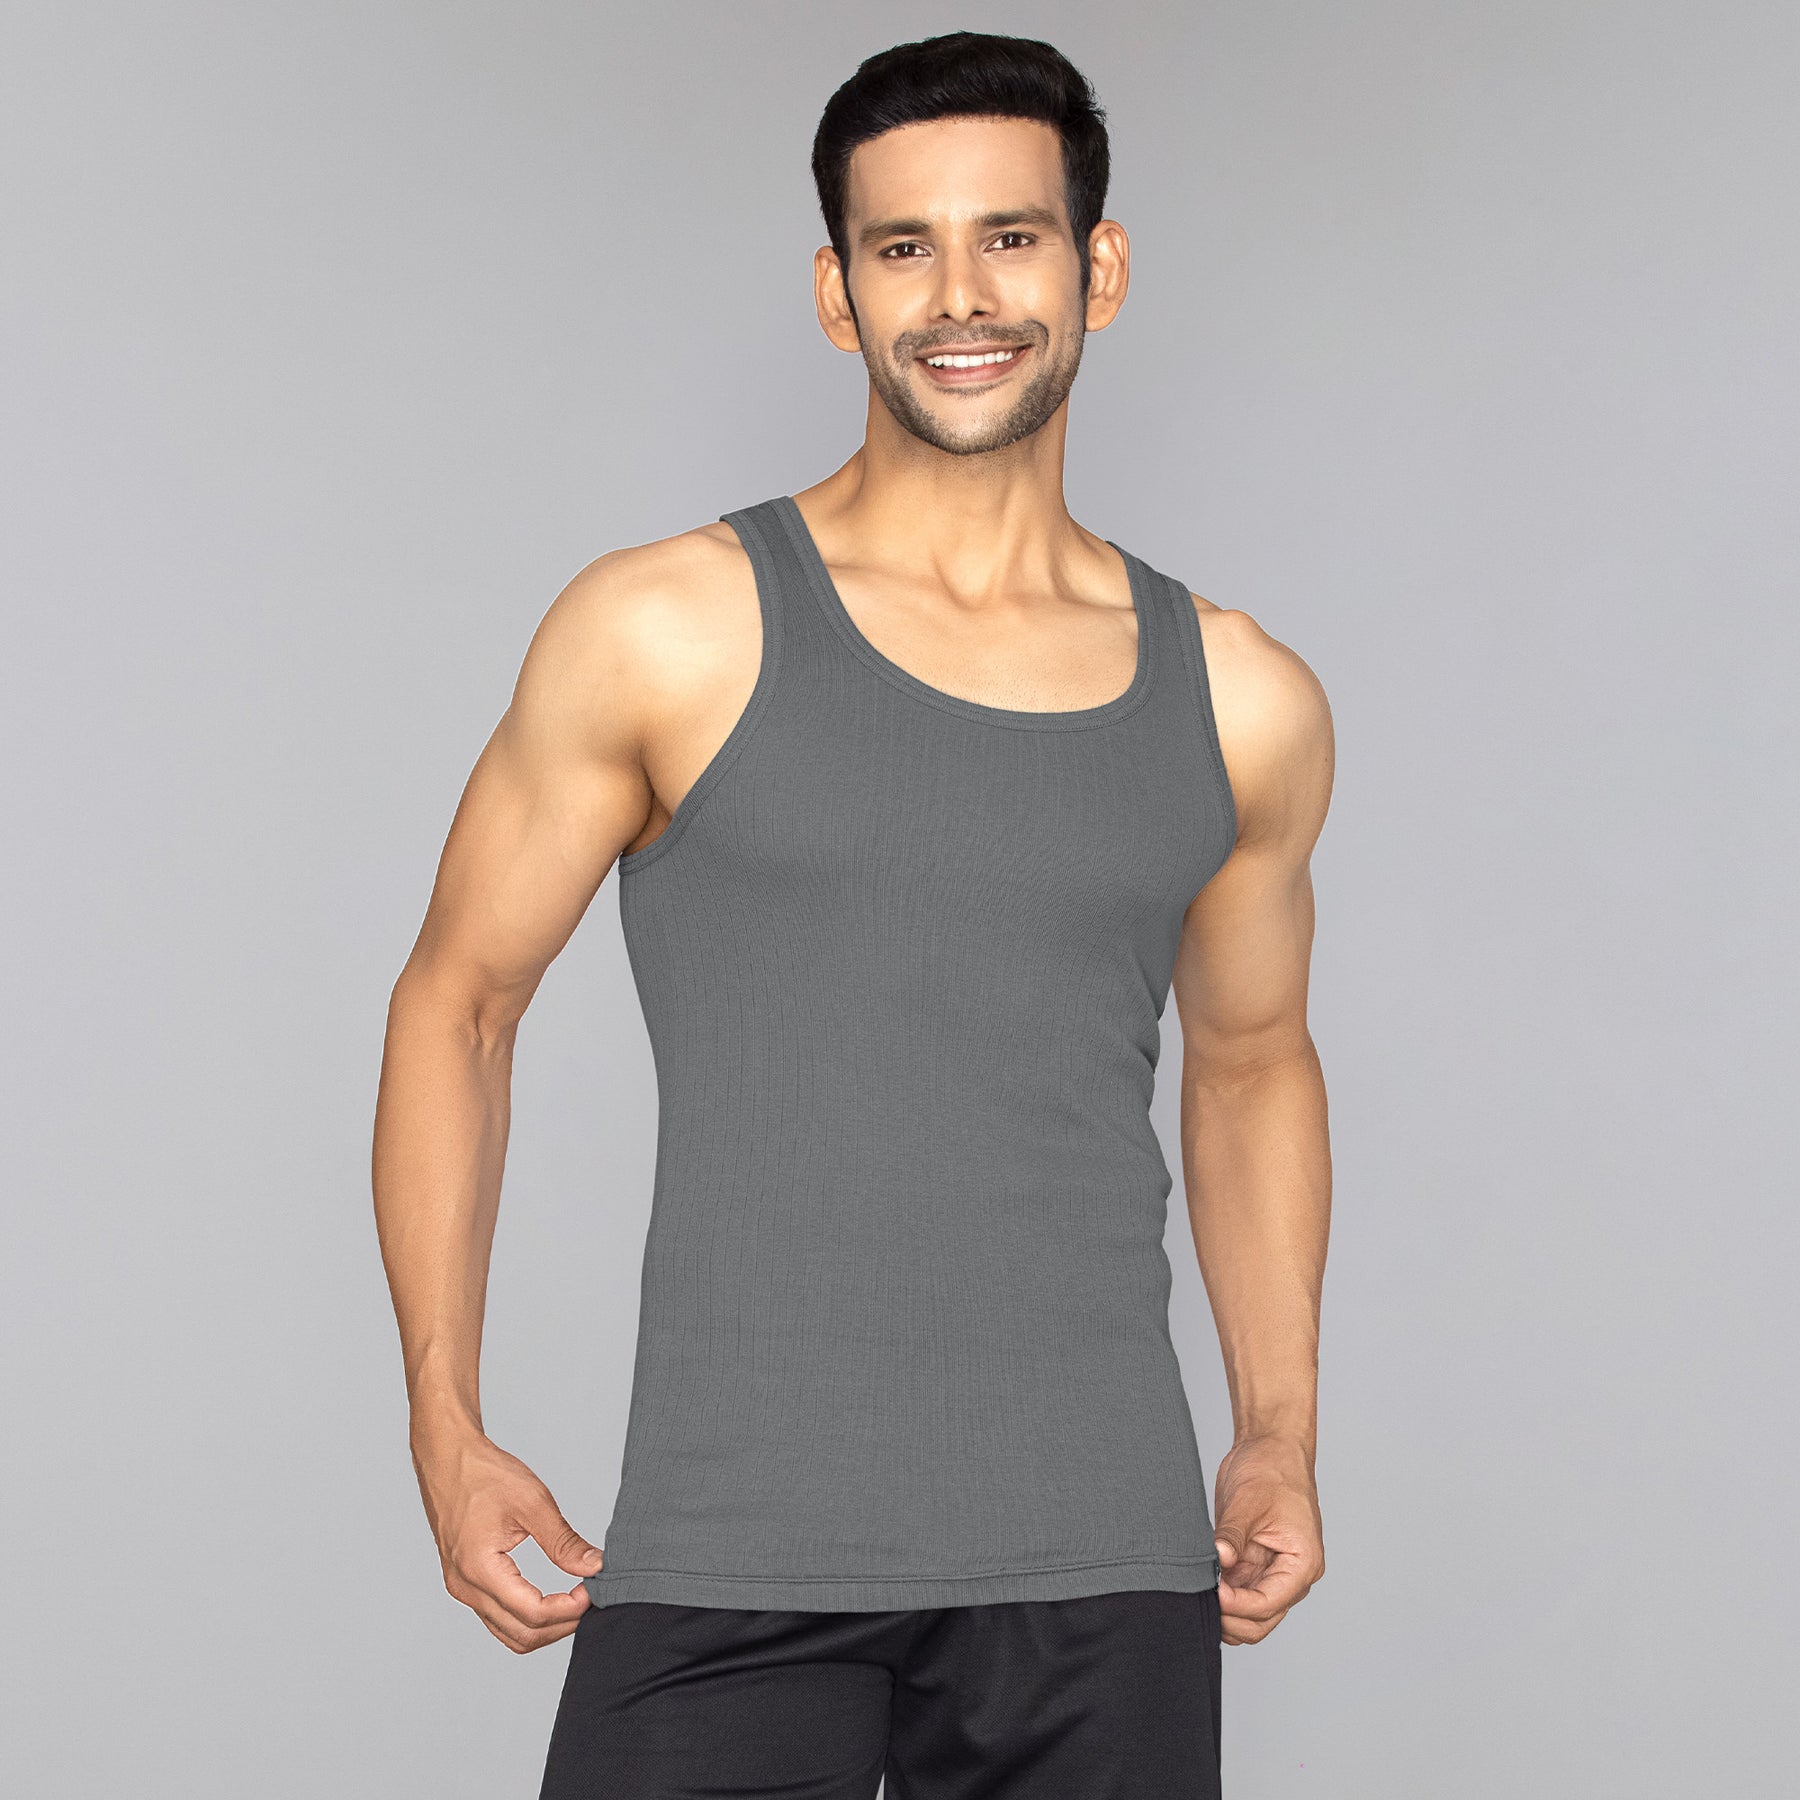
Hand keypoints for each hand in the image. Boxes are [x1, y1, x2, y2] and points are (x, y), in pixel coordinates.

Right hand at [411, 1426, 603, 1652]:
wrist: (446, 1459)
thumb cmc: (484, 1474)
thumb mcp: (532, 1502)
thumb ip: (563, 1541)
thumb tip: (595, 1567)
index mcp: (480, 1569)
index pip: (533, 1614)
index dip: (570, 1610)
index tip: (595, 1591)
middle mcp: (466, 1588)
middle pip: (522, 1634)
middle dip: (562, 1624)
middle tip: (592, 1599)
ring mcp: (462, 1588)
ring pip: (509, 1633)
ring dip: (546, 1627)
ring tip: (576, 1601)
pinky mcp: (464, 1583)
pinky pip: (498, 1617)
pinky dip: (527, 1618)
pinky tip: (552, 1599)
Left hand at [1212, 1432, 1324, 1645]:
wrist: (1270, 1448)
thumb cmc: (1272, 1470)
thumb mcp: (1249, 1501)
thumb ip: (1234, 1534)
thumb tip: (1220, 1561)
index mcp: (1302, 1562)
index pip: (1270, 1603)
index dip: (1239, 1605)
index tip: (1213, 1591)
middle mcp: (1291, 1575)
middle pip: (1262, 1619)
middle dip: (1231, 1617)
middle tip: (1201, 1598)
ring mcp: (1271, 1572)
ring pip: (1250, 1615)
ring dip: (1226, 1613)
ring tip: (1199, 1592)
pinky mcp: (1253, 1565)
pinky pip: (1239, 1595)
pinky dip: (1222, 1598)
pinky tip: (1201, 1585)